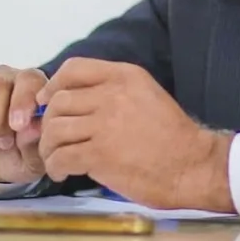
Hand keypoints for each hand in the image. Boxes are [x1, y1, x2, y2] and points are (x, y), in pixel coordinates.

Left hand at [35, 58, 234, 211]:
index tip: (47, 101)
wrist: (192, 165)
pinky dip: (55, 166)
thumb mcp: (146, 95)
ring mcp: (105, 125)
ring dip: (49, 147)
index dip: (53, 85)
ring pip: (55, 129)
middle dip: (49, 122)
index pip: (74, 68)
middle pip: (59, 101)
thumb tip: (74, 100)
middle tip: (53, 139)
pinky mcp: (100, 154)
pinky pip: (61, 157)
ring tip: (57, 158)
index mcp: (125, 76)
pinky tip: (62, 173)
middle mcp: (112, 95)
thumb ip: (114, 91)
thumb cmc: (172, 135)